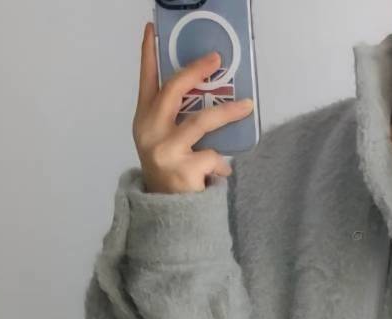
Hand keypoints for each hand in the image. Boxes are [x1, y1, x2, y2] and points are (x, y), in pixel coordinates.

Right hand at [133, 21, 254, 193]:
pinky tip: (220, 173)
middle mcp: (150, 131)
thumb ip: (176, 120)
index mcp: (144, 120)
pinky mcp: (184, 169)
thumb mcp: (164, 142)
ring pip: (202, 120)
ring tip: (248, 106)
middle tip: (216, 59)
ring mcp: (165, 150)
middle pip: (174, 90)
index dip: (148, 54)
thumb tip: (210, 97)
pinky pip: (214, 155)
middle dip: (196, 71)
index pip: (146, 81)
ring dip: (229, 112)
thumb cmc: (170, 173)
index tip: (152, 29)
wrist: (166, 215)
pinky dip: (222, 163)